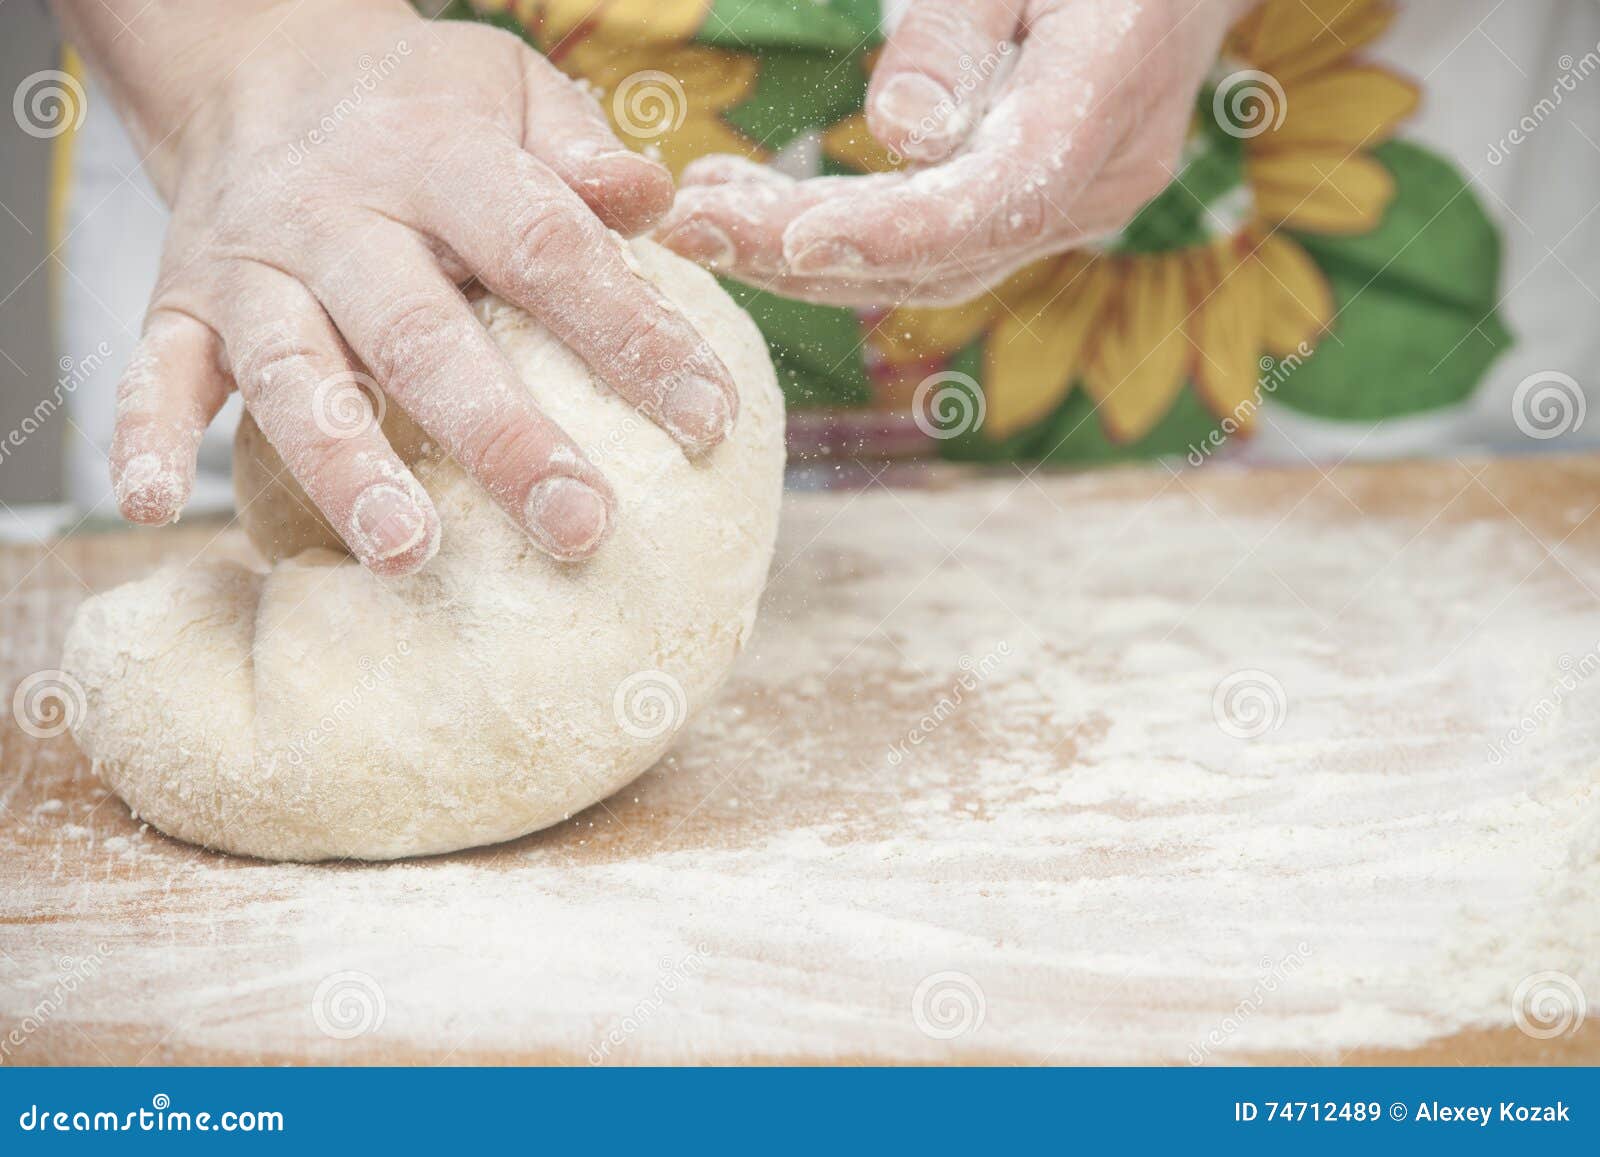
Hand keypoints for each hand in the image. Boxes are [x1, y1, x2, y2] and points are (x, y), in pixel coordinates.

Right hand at [62, 0, 738, 573]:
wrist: (260, 60)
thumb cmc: (419, 106)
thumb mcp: (509, 92)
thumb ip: (580, 151)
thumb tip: (657, 203)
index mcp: (441, 160)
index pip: (548, 250)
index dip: (631, 335)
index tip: (706, 419)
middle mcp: (340, 214)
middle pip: (425, 334)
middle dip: (503, 436)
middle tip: (580, 527)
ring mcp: (252, 263)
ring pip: (296, 371)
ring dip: (346, 463)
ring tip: (408, 553)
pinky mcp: (180, 302)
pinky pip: (153, 369)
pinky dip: (144, 433)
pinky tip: (149, 504)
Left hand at [658, 0, 1251, 306]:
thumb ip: (958, 33)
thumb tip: (897, 135)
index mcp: (1112, 88)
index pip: (994, 198)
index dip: (887, 233)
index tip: (780, 238)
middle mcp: (1105, 177)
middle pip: (946, 252)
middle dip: (806, 253)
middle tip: (689, 228)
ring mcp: (1082, 203)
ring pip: (936, 267)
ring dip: (812, 258)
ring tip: (704, 218)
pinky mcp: (1046, 207)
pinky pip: (943, 247)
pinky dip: (851, 242)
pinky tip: (766, 217)